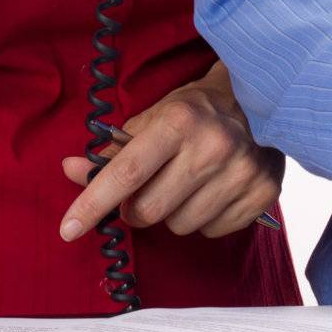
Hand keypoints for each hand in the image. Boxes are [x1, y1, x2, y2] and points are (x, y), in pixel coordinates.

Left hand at [59, 62, 283, 240]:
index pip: (127, 172)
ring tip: (191, 183)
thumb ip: (114, 149)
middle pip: (149, 211)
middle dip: (138, 208)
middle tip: (150, 188)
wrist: (261, 99)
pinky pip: (212, 232)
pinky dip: (206, 218)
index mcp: (179, 121)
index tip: (68, 228)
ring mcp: (241, 172)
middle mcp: (212, 146)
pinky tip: (216, 190)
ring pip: (180, 226)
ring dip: (175, 213)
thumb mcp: (155, 117)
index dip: (94, 202)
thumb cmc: (198, 110)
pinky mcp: (263, 193)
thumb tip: (71, 170)